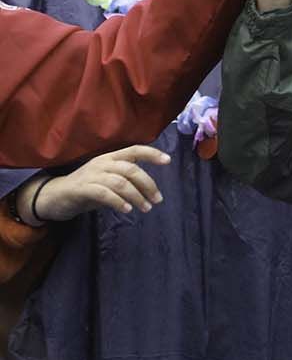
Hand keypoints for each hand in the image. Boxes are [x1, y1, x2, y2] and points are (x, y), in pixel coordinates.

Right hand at [16, 145, 171, 224]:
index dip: (151, 154)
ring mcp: (91, 175)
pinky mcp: (82, 189)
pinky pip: (105, 193)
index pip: (134, 150)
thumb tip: (148, 189)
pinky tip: (127, 210)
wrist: (54, 197)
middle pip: (131, 169)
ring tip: (146, 208)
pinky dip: (118, 202)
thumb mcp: (108, 182)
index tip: (168, 161)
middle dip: (148, 184)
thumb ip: (125, 181)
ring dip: (137, 196)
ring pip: (120, 182)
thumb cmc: (86, 189)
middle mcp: (102, 163)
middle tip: (157, 200)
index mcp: (109, 158)